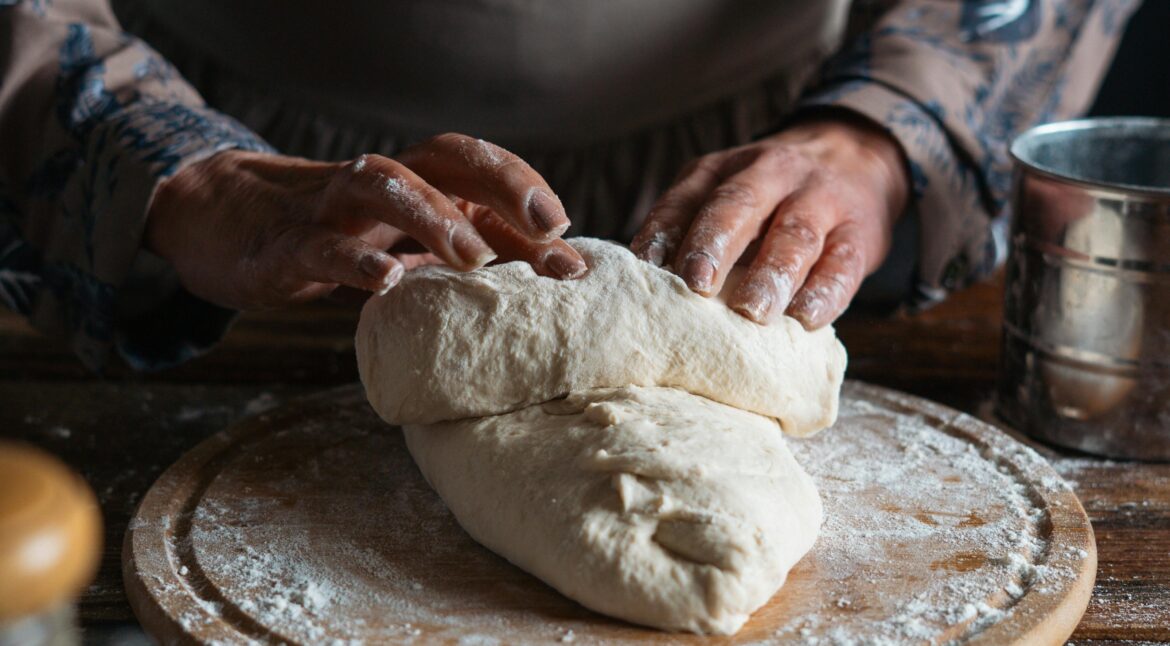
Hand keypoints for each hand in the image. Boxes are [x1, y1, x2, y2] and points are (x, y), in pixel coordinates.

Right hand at [146, 133, 585, 309]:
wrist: (219, 223)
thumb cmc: (333, 236)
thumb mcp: (401, 242)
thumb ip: (467, 249)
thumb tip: (558, 274)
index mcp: (413, 184)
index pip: (479, 172)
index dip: (527, 195)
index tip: (569, 242)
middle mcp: (380, 184)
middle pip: (446, 159)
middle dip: (502, 184)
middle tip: (547, 228)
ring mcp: (330, 208)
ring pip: (383, 185)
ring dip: (434, 216)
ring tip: (473, 257)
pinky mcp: (285, 245)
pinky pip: (320, 245)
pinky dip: (354, 258)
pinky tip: (386, 279)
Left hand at [631, 115, 908, 328]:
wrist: (859, 157)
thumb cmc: (773, 196)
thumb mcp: (730, 190)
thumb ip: (693, 226)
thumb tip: (642, 286)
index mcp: (728, 168)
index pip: (690, 196)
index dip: (667, 230)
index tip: (645, 265)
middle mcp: (773, 174)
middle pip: (740, 206)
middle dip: (714, 245)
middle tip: (696, 285)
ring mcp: (821, 200)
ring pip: (794, 234)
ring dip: (771, 274)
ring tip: (752, 312)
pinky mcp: (860, 234)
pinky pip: (842, 263)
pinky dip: (824, 292)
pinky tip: (806, 318)